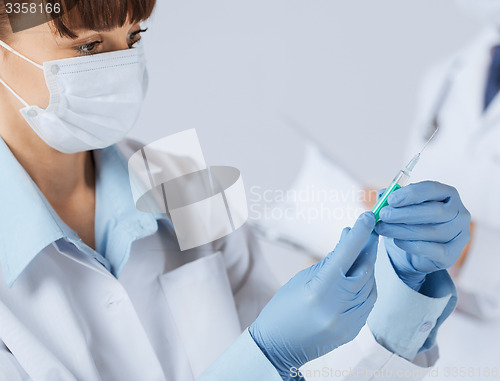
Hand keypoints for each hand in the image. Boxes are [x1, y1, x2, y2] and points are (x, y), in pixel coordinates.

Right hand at [249, 212, 378, 379]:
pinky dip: (366, 286)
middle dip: (368, 248)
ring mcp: (348, 322)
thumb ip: (330, 260)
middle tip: (369, 231)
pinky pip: (368, 302)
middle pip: (364, 270)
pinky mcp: (355, 331)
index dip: (359, 234)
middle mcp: (337, 307)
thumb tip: (350, 239)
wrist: (279, 347)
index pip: (346, 255)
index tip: (369, 217)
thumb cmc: (284, 307)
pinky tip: (357, 278)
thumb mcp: (303, 278)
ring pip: (370, 285)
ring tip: (358, 255)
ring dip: (367, 267)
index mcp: (319, 291)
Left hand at [375, 181, 470, 290]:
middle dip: (405, 213)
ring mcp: (460, 235)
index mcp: (448, 194)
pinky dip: (411, 245)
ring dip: (403, 230)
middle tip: (383, 215)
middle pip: (435, 211)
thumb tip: (382, 195)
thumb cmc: (411, 222)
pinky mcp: (453, 255)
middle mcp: (460, 213)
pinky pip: (433, 250)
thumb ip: (393, 199)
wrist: (418, 252)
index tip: (390, 199)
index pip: (433, 189)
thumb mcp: (402, 207)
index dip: (411, 193)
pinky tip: (397, 241)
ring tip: (383, 229)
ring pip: (432, 231)